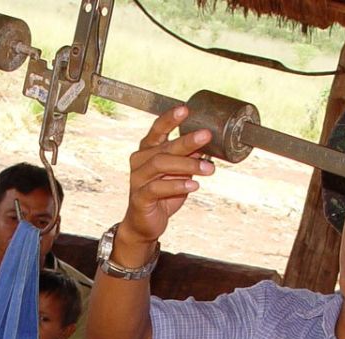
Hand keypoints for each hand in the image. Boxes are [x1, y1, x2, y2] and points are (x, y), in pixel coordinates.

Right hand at [120, 105, 215, 248]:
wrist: (145, 224)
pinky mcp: (139, 197)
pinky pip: (157, 188)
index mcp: (147, 151)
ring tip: (208, 169)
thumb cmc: (162, 195)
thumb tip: (207, 144)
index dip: (169, 119)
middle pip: (164, 148)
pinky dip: (176, 186)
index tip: (185, 109)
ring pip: (160, 165)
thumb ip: (188, 159)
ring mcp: (137, 179)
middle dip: (187, 141)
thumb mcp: (179, 174)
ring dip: (187, 165)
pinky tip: (192, 186)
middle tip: (206, 136)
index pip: (157, 130)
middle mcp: (139, 162)